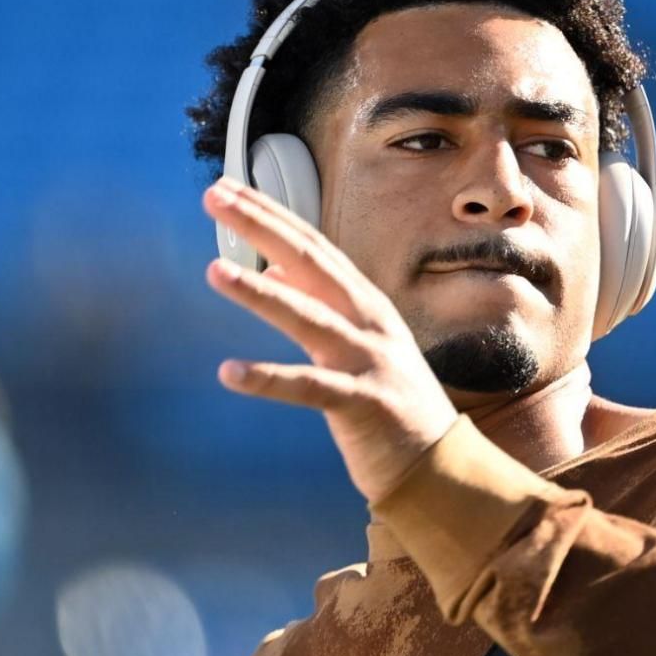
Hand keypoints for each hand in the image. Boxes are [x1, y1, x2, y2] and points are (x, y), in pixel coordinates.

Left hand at [203, 176, 458, 502]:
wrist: (442, 466)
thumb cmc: (390, 404)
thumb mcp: (357, 344)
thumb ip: (319, 305)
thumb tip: (273, 271)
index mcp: (366, 303)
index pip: (312, 246)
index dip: (270, 215)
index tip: (228, 189)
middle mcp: (370, 321)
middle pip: (311, 262)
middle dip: (262, 227)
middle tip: (216, 197)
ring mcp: (369, 360)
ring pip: (308, 318)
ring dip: (260, 293)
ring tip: (214, 270)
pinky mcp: (363, 404)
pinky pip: (308, 389)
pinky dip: (267, 380)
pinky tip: (229, 372)